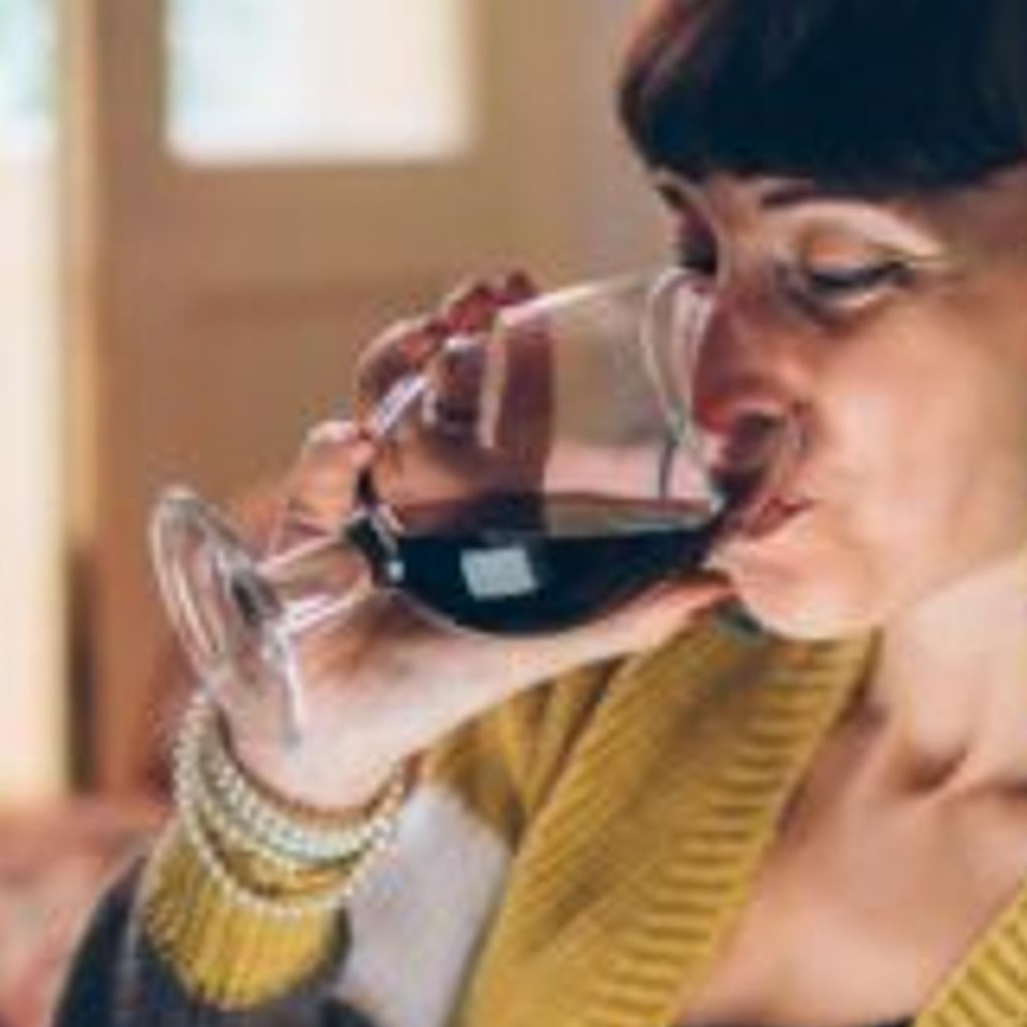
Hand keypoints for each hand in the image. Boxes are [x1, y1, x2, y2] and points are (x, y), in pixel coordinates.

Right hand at [217, 272, 732, 811]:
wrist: (337, 733)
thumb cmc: (436, 682)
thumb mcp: (540, 643)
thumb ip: (624, 617)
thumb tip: (722, 586)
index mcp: (472, 496)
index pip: (486, 396)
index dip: (501, 340)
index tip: (517, 293)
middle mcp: (414, 481)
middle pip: (425, 381)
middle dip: (446, 330)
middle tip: (476, 298)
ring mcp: (357, 496)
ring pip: (370, 405)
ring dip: (392, 364)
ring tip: (422, 342)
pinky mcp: (303, 528)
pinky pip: (318, 478)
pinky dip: (331, 458)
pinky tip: (352, 445)